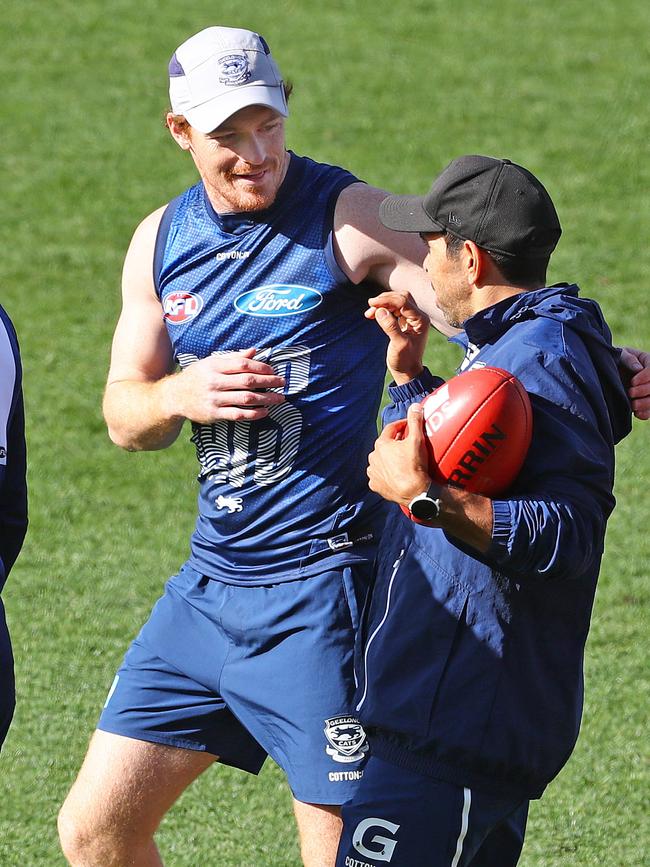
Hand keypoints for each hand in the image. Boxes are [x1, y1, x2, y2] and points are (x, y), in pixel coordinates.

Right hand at [165, 348, 285, 422]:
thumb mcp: (211, 363)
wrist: (174, 397)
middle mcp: (214, 382)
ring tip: (279, 398)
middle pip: (248, 381)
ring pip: (246, 399)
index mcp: (214, 366)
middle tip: (282, 383)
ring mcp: (214, 399)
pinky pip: (238, 414)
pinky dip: (254, 413)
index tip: (273, 370)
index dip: (261, 367)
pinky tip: (265, 411)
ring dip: (266, 398)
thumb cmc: (197, 377)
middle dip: (268, 382)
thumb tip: (254, 351)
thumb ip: (233, 358)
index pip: (243, 365)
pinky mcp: (214, 414)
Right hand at [365, 291, 429, 383]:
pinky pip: (394, 310)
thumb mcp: (398, 345)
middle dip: (385, 300)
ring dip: (383, 304)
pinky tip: (374, 315)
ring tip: (369, 313)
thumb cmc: (405, 360)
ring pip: (397, 302)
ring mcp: (412, 319)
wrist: (407, 371)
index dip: (386, 300)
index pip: (403, 302)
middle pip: (401, 298)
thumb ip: (390, 327)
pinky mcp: (404, 322)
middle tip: (370, 306)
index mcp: (421, 320)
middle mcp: (418, 317)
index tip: (372, 304)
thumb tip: (380, 311)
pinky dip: (384, 310)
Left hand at [367, 403, 432, 505]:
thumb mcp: (417, 440)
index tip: (410, 426)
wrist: (414, 492)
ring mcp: (373, 472)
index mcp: (382, 444)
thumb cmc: (415, 465)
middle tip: (408, 446)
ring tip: (402, 462)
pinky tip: (395, 475)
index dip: (402, 426)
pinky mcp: (375, 485)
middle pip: (385, 445)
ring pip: (380, 461)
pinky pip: (379, 476)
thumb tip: (415, 405)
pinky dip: (385, 474)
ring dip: (389, 460)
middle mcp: (373, 457)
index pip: (391, 429)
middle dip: (395, 444)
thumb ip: (415, 421)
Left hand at [619, 347, 649, 419]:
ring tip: (633, 405)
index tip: (632, 382)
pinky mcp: (643, 402)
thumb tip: (638, 369)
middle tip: (630, 393)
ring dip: (645, 404)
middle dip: (644, 391)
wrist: (606, 372)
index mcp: (648, 363)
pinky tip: (637, 413)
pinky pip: (649, 411)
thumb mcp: (620, 355)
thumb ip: (629, 359)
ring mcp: (647, 391)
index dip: (645, 377)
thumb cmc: (614, 360)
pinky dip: (645, 413)